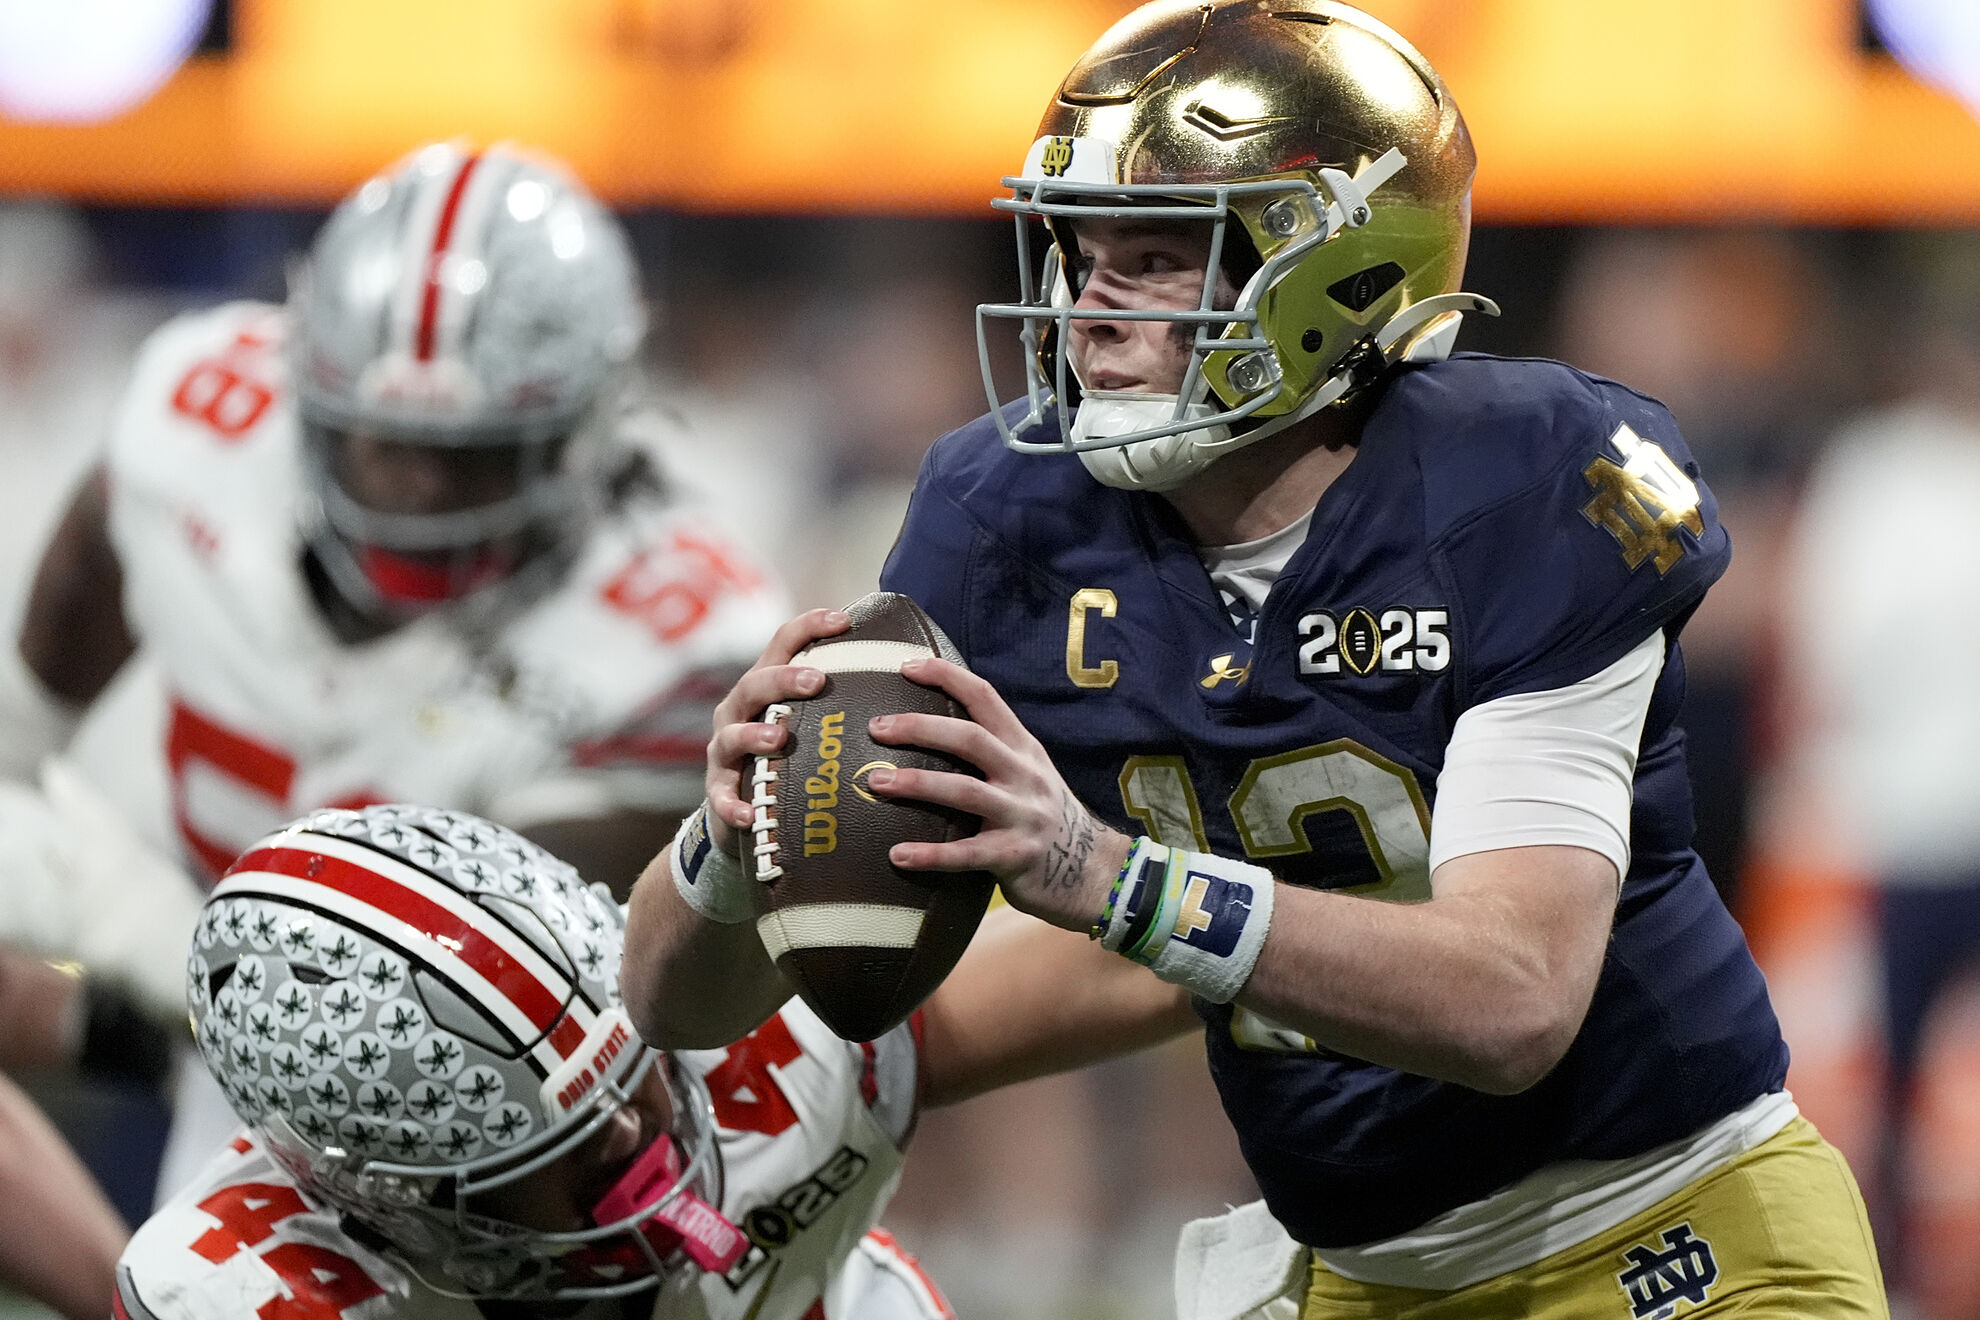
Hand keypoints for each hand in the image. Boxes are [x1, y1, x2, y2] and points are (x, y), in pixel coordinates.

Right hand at [704, 608, 850, 856]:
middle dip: (783, 679)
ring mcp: (724, 751)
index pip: (781, 645)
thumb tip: (911, 678)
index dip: (808, 627)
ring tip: (779, 738)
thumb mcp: (808, 723)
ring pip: (732, 736)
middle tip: (817, 681)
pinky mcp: (717, 792)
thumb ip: (840, 702)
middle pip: (754, 685)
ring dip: (754, 735)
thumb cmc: (789, 757)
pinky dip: (731, 805)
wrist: (743, 807)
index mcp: (765, 687)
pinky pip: (720, 798)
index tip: (844, 620)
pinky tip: (748, 814)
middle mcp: (739, 712)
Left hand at [864, 656, 1130, 930]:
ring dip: (917, 783)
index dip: (947, 677)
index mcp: (1023, 748)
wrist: (1094, 871)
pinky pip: (966, 854)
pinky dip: (929, 854)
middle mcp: (1025, 775)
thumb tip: (926, 730)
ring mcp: (1022, 816)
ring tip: (875, 782)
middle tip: (876, 728)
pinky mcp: (1015, 857)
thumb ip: (991, 753)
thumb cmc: (1043, 818)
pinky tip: (897, 855)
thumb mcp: (1027, 774)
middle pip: (970, 739)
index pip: (986, 697)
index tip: (905, 666)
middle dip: (920, 728)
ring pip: (965, 791)